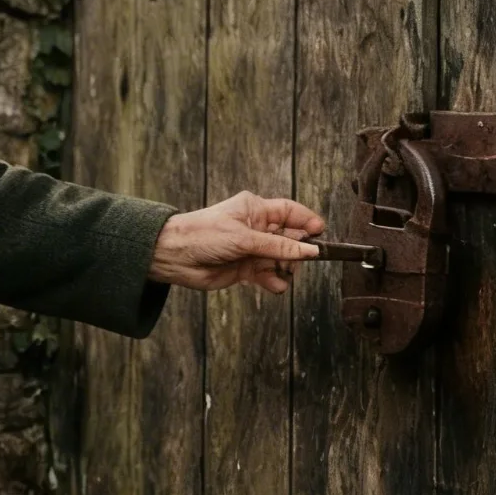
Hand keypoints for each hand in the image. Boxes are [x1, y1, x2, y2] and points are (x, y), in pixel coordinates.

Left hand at [149, 192, 325, 292]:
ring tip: (283, 274)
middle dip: (298, 251)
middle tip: (302, 260)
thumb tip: (310, 251)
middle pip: (290, 238)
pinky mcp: (245, 269)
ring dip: (286, 269)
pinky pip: (269, 275)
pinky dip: (274, 281)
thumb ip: (279, 247)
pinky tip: (274, 284)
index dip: (307, 221)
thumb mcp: (245, 239)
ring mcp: (251, 250)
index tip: (321, 234)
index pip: (290, 212)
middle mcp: (256, 228)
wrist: (175, 257)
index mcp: (255, 210)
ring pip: (281, 260)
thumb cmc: (204, 236)